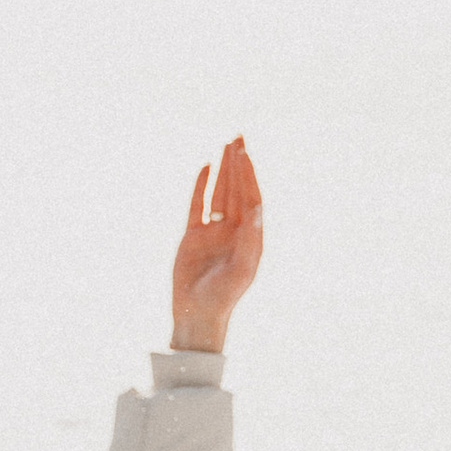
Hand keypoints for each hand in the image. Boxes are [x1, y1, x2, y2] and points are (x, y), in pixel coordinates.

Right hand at [170, 136, 262, 353]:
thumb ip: (250, 239)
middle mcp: (234, 231)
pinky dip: (201, 187)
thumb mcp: (241, 270)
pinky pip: (198, 205)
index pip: (250, 199)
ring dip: (223, 170)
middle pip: (237, 190)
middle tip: (238, 137)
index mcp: (250, 237)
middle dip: (238, 164)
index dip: (248, 175)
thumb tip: (256, 209)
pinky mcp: (194, 236)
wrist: (197, 313)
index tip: (244, 154)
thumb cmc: (223, 297)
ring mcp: (214, 232)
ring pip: (219, 194)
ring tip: (226, 145)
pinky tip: (206, 167)